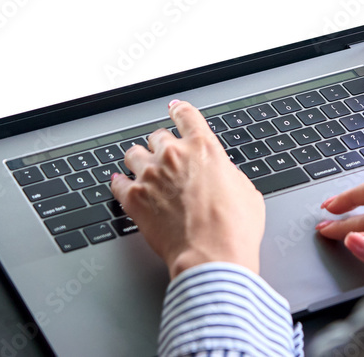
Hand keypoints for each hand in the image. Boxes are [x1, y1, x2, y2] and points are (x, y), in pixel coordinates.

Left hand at [111, 100, 265, 278]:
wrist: (213, 255)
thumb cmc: (234, 228)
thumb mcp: (246, 190)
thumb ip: (227, 173)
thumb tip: (221, 175)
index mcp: (203, 147)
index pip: (186, 115)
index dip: (179, 110)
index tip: (174, 109)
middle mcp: (174, 155)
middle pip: (157, 136)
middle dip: (161, 147)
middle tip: (167, 160)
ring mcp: (150, 175)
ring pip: (133, 154)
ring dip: (139, 161)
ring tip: (143, 171)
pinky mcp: (133, 199)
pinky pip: (117, 182)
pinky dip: (120, 183)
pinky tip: (121, 185)